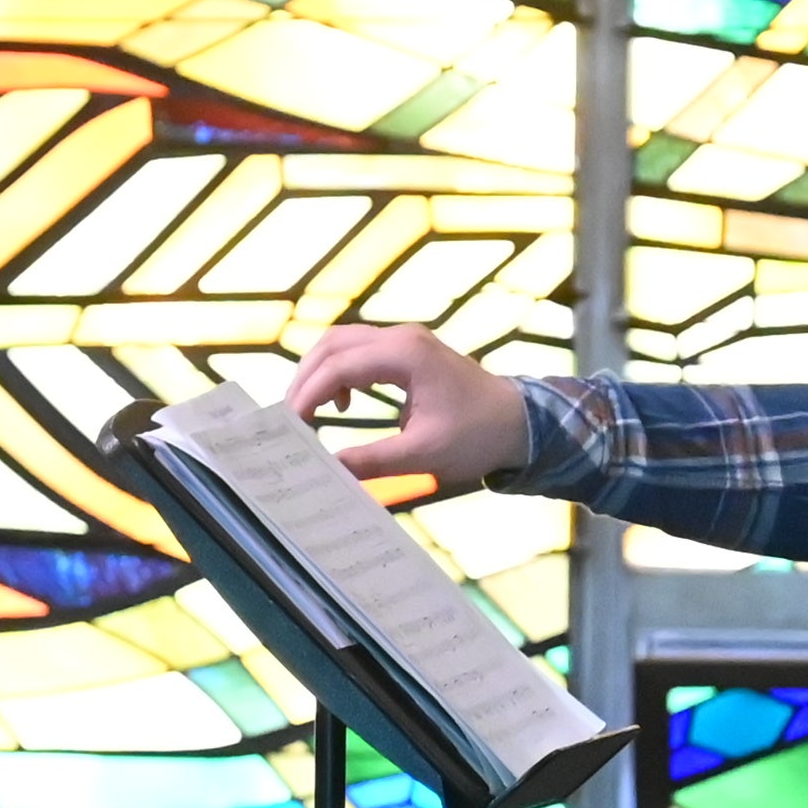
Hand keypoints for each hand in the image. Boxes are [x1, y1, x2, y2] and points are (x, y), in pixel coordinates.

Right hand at [287, 323, 530, 488]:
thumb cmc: (477, 436)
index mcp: (405, 355)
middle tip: (290, 419)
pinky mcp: (407, 350)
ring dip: (320, 373)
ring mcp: (404, 340)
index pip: (339, 366)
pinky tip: (342, 402)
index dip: (308, 394)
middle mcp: (401, 338)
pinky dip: (339, 371)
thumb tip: (328, 469)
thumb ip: (373, 461)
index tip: (290, 426)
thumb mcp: (424, 454)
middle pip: (333, 344)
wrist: (517, 422)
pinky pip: (359, 350)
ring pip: (343, 343)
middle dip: (305, 379)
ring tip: (307, 411)